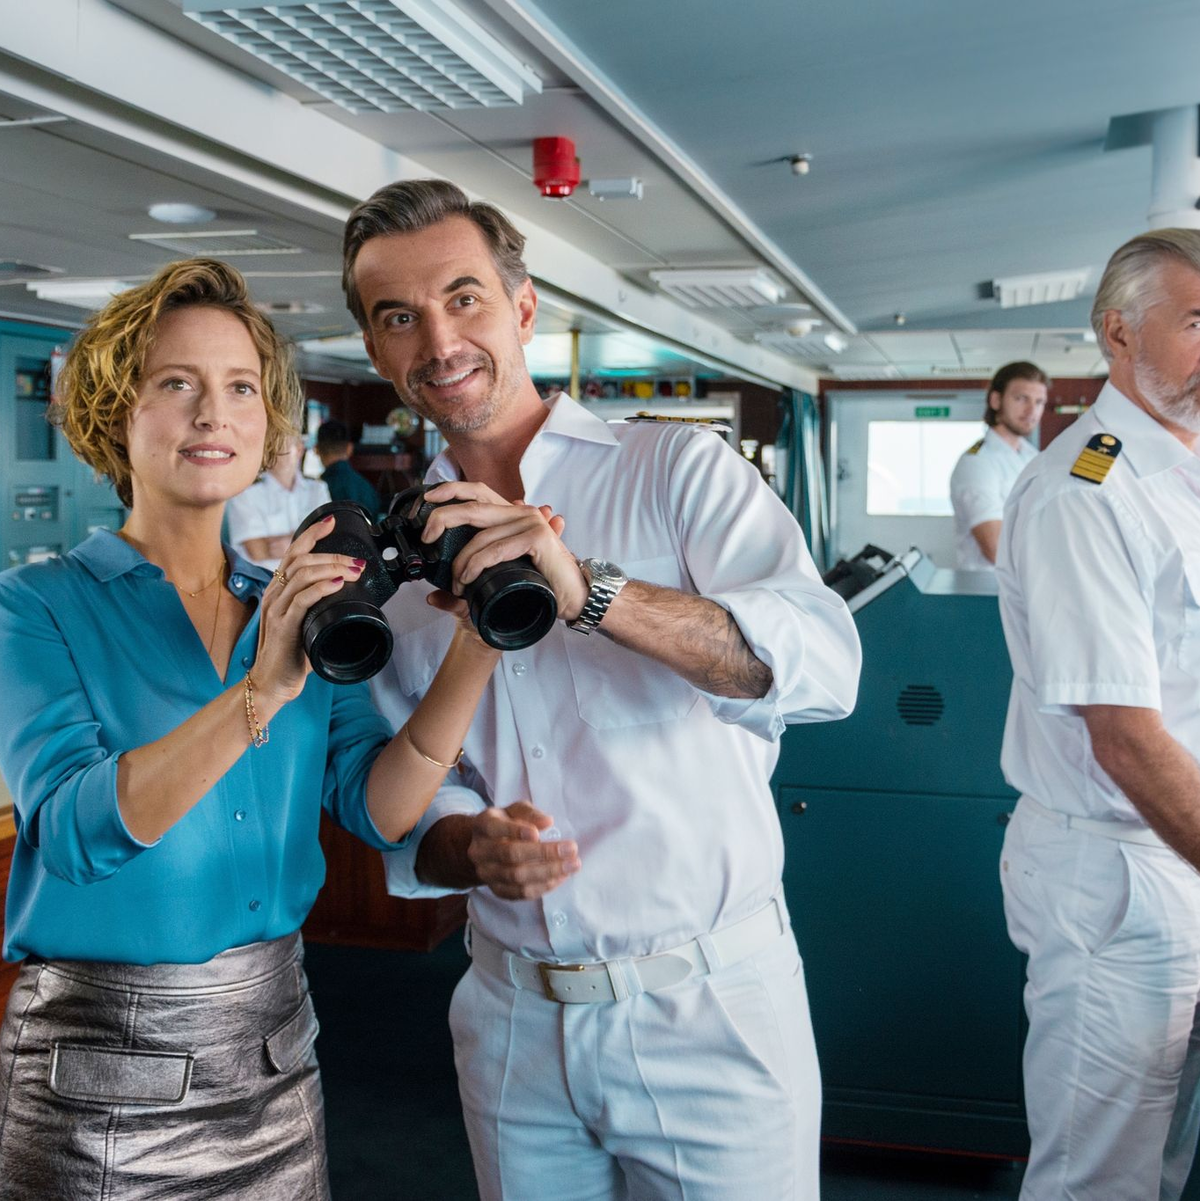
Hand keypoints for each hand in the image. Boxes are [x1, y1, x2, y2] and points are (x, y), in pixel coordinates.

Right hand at [252, 515, 365, 705]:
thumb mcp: (306, 623)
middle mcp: (274, 594)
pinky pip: (302, 598)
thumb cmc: (291, 654)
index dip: (312, 534)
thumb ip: (319, 607)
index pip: (293, 552)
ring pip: (302, 574)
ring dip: (333, 568)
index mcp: (279, 590)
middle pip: (301, 559)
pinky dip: (322, 587)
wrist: (272, 682)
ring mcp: (276, 608)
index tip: (331, 521)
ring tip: (354, 571)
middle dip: (333, 555)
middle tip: (358, 562)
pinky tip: (337, 584)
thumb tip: (346, 595)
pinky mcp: (283, 625)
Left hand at [420, 482, 587, 621]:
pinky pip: (496, 549)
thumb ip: (464, 592)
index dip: (451, 489)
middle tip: (427, 536)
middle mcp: (522, 512)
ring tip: (457, 583)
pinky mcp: (538, 538)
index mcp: (513, 514)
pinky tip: (468, 579)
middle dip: (444, 517)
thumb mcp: (496, 584)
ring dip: (461, 562)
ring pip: (481, 535)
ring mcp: (531, 523)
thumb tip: (433, 596)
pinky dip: (477, 565)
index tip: (427, 497)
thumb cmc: (540, 587)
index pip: (479, 491)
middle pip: (474, 505)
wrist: (574, 600)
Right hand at [467, 801, 580, 899]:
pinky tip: (561, 877)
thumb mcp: (517, 810)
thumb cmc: (508, 823)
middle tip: (572, 849)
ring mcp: (486, 873)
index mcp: (483, 825)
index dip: (516, 831)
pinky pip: (520, 893)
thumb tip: (548, 822)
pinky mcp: (497, 890)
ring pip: (517, 878)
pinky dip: (543, 886)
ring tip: (572, 865)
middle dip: (544, 853)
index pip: (495, 828)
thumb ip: (531, 814)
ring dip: (548, 872)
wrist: (488, 847)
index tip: (539, 832)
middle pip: (511, 855)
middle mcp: (480, 851)